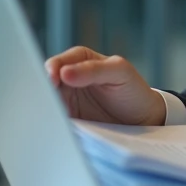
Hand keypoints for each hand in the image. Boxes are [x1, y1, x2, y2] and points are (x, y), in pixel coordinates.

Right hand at [44, 46, 164, 125]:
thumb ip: (95, 70)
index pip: (59, 62)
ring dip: (45, 107)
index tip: (53, 80)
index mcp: (80, 60)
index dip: (52, 70)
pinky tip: (53, 125)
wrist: (143, 119)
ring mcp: (66, 100)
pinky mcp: (68, 119)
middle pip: (46, 82)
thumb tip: (65, 72)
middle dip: (42, 89)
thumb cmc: (133, 90)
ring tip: (48, 113)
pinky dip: (51, 122)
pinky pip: (54, 119)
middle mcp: (68, 79)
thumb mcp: (120, 72)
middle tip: (45, 98)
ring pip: (47, 102)